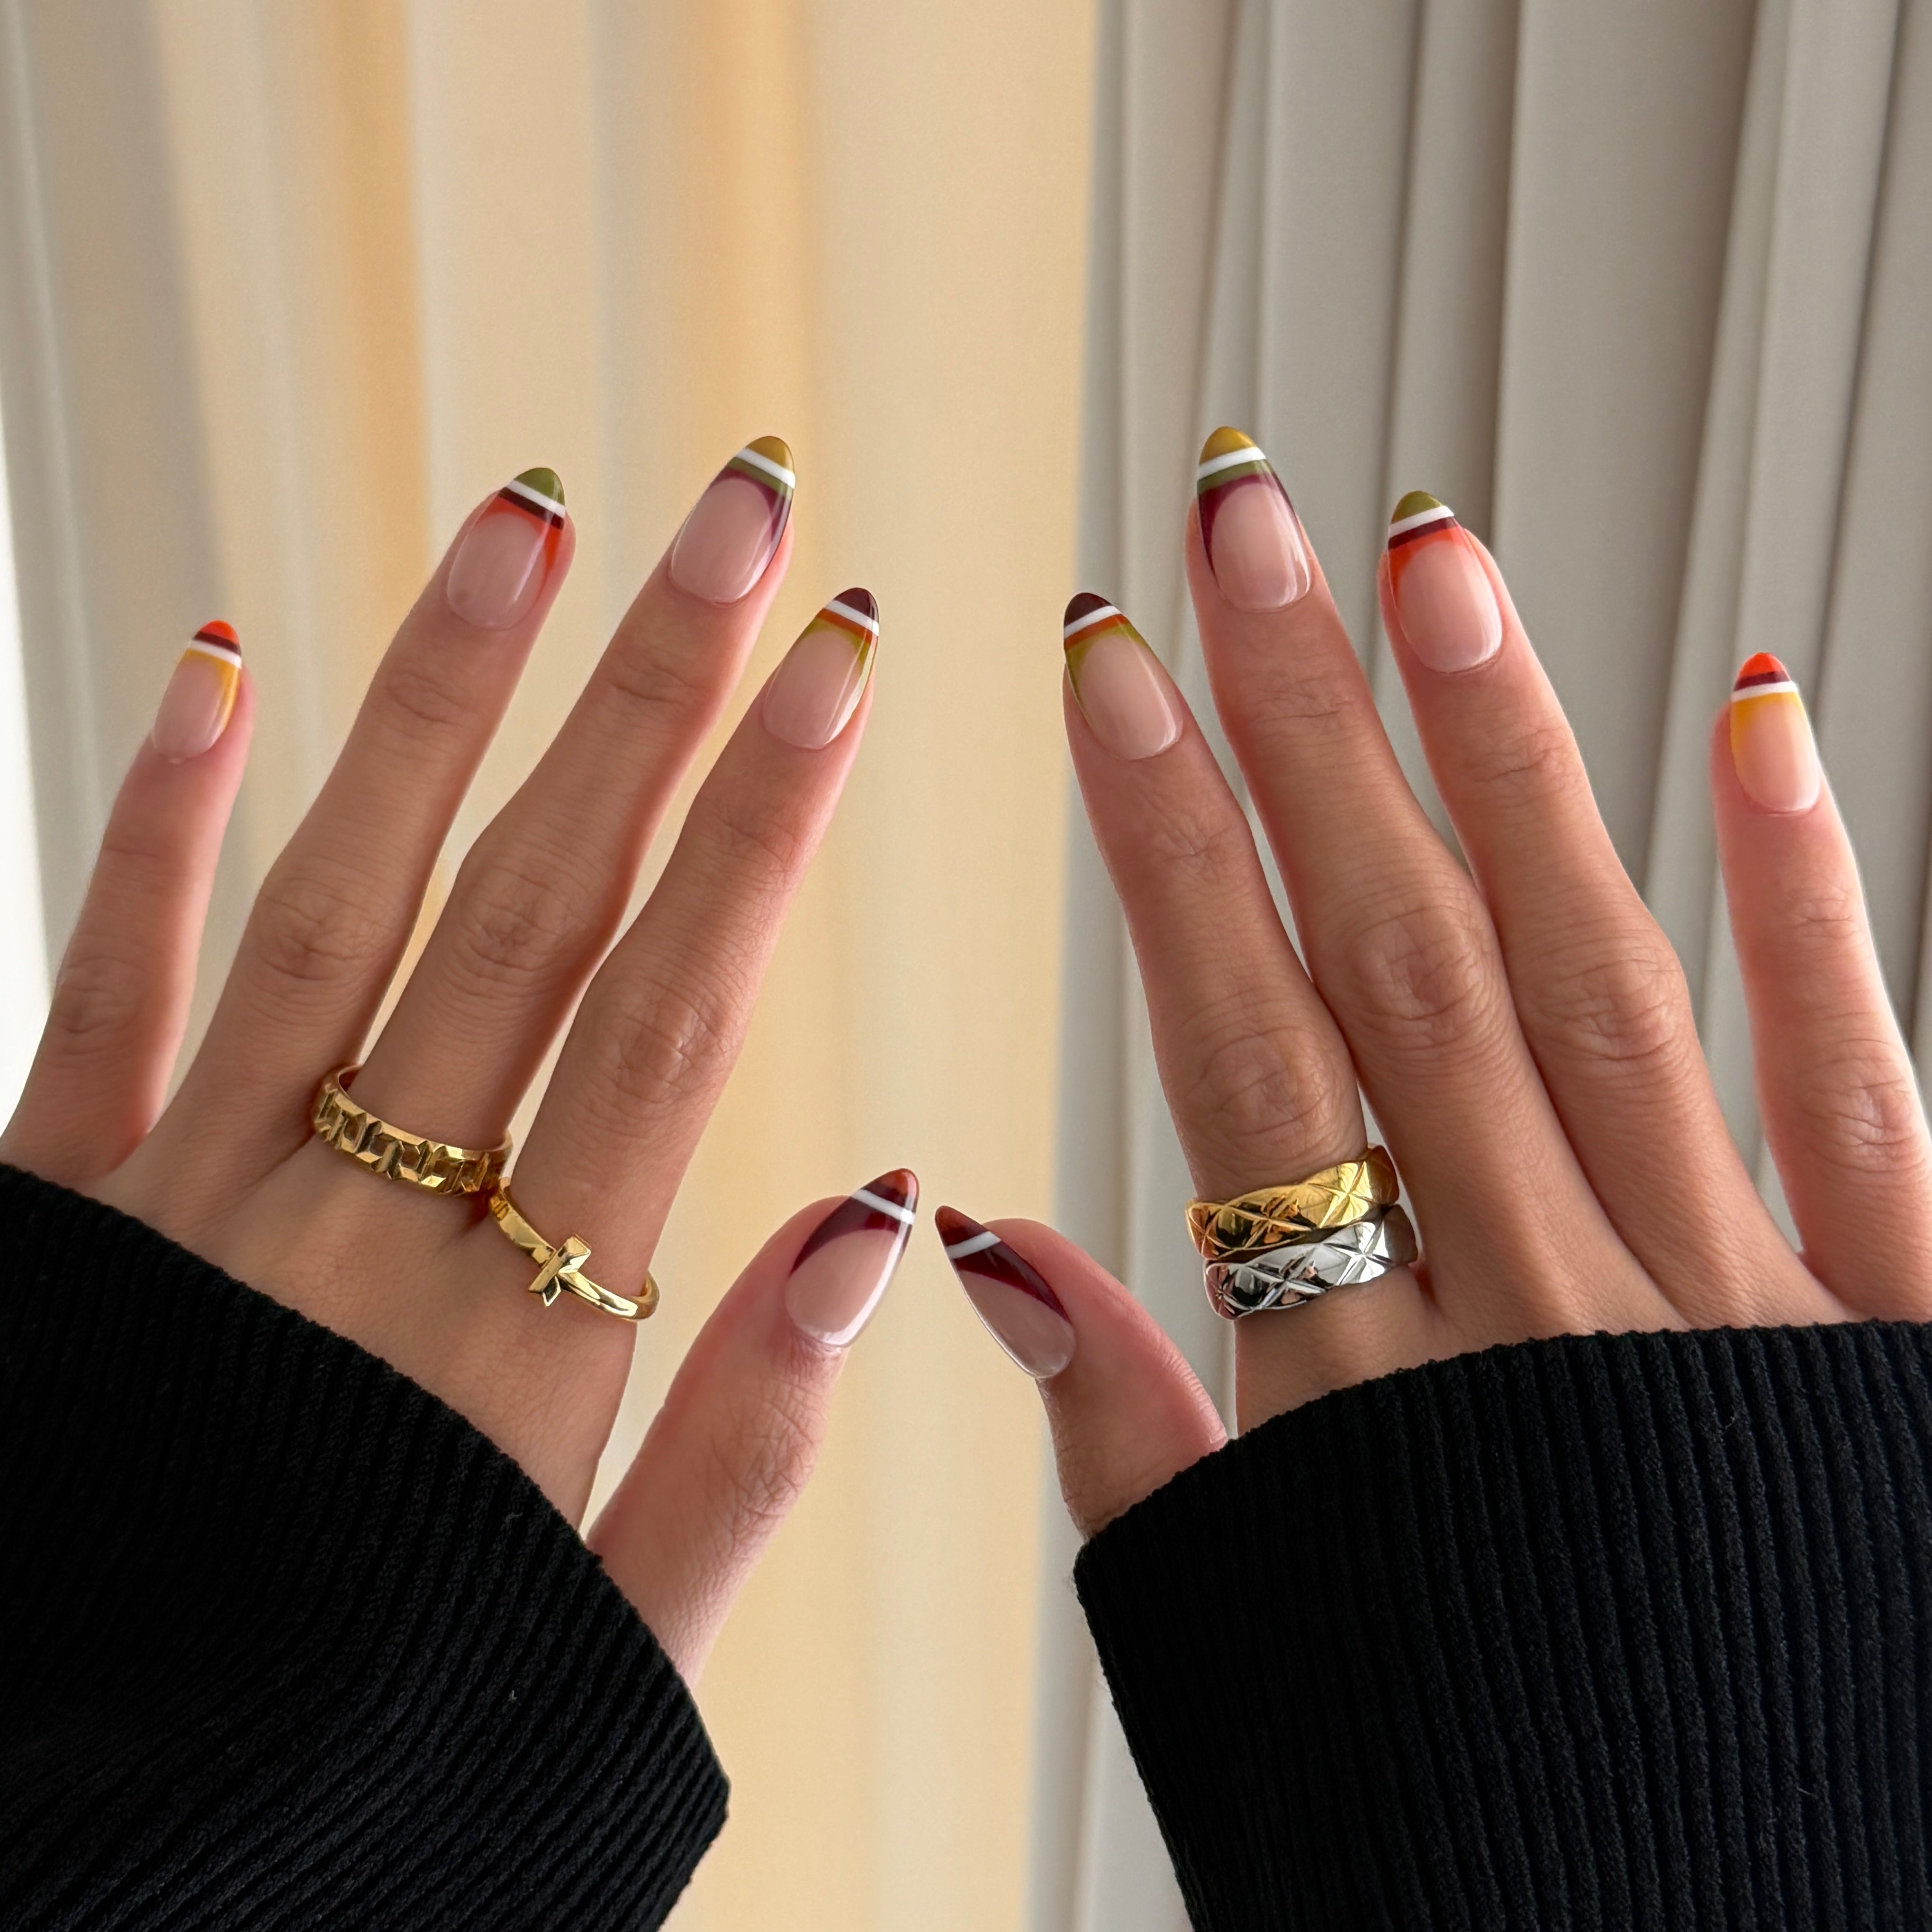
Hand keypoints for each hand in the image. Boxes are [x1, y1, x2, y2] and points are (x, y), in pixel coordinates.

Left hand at [1, 450, 912, 1674]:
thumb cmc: (369, 1764)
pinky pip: (107, 990)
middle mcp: (361, 1230)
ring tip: (529, 518)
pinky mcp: (58, 1217)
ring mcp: (194, 1203)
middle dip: (656, 695)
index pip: (677, 1010)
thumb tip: (882, 1218)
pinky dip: (156, 824)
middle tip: (742, 517)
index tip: (845, 661)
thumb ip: (747, 1439)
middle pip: (538, 909)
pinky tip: (209, 666)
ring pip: (341, 898)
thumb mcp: (608, 1651)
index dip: (771, 820)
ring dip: (441, 696)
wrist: (74, 1875)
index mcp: (517, 1334)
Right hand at [940, 434, 1931, 1536]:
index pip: (1240, 1043)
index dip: (1160, 837)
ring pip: (1600, 980)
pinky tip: (1755, 721)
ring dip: (1507, 756)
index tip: (1104, 662)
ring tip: (1433, 555)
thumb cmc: (1461, 1806)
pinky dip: (1809, 905)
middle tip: (1239, 521)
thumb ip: (1121, 1427)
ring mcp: (1743, 1314)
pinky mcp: (1903, 1340)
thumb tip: (968, 1245)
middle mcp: (1554, 1314)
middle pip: (1403, 962)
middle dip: (1303, 722)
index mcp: (1370, 1392)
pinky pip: (1861, 1096)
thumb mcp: (1239, 1638)